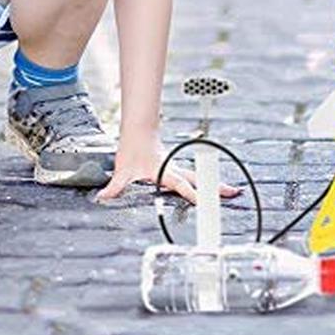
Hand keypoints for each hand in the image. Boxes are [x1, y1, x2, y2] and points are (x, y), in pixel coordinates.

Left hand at [95, 130, 241, 203]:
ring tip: (231, 193)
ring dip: (213, 185)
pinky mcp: (176, 171)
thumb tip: (102, 198)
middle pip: (197, 180)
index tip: (202, 201)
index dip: (190, 193)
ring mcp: (176, 170)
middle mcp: (173, 170)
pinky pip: (193, 178)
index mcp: (163, 171)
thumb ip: (114, 186)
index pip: (179, 183)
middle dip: (213, 187)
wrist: (137, 134)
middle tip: (231, 193)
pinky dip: (206, 183)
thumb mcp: (122, 171)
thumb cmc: (131, 152)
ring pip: (198, 178)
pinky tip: (215, 189)